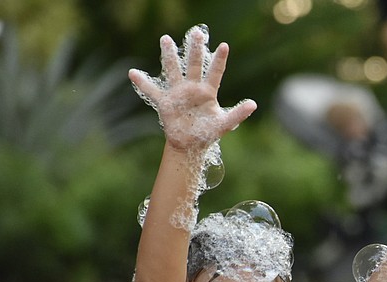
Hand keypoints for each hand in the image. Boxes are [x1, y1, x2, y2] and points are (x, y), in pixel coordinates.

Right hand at [128, 26, 256, 151]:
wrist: (190, 145)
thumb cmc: (207, 133)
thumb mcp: (224, 124)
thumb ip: (238, 114)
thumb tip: (254, 104)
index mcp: (208, 92)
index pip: (215, 72)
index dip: (220, 60)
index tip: (224, 45)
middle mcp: (193, 88)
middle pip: (194, 65)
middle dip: (195, 49)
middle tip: (197, 32)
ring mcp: (178, 93)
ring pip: (173, 71)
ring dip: (169, 56)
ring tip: (166, 39)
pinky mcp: (165, 102)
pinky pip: (152, 91)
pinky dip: (142, 83)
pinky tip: (132, 72)